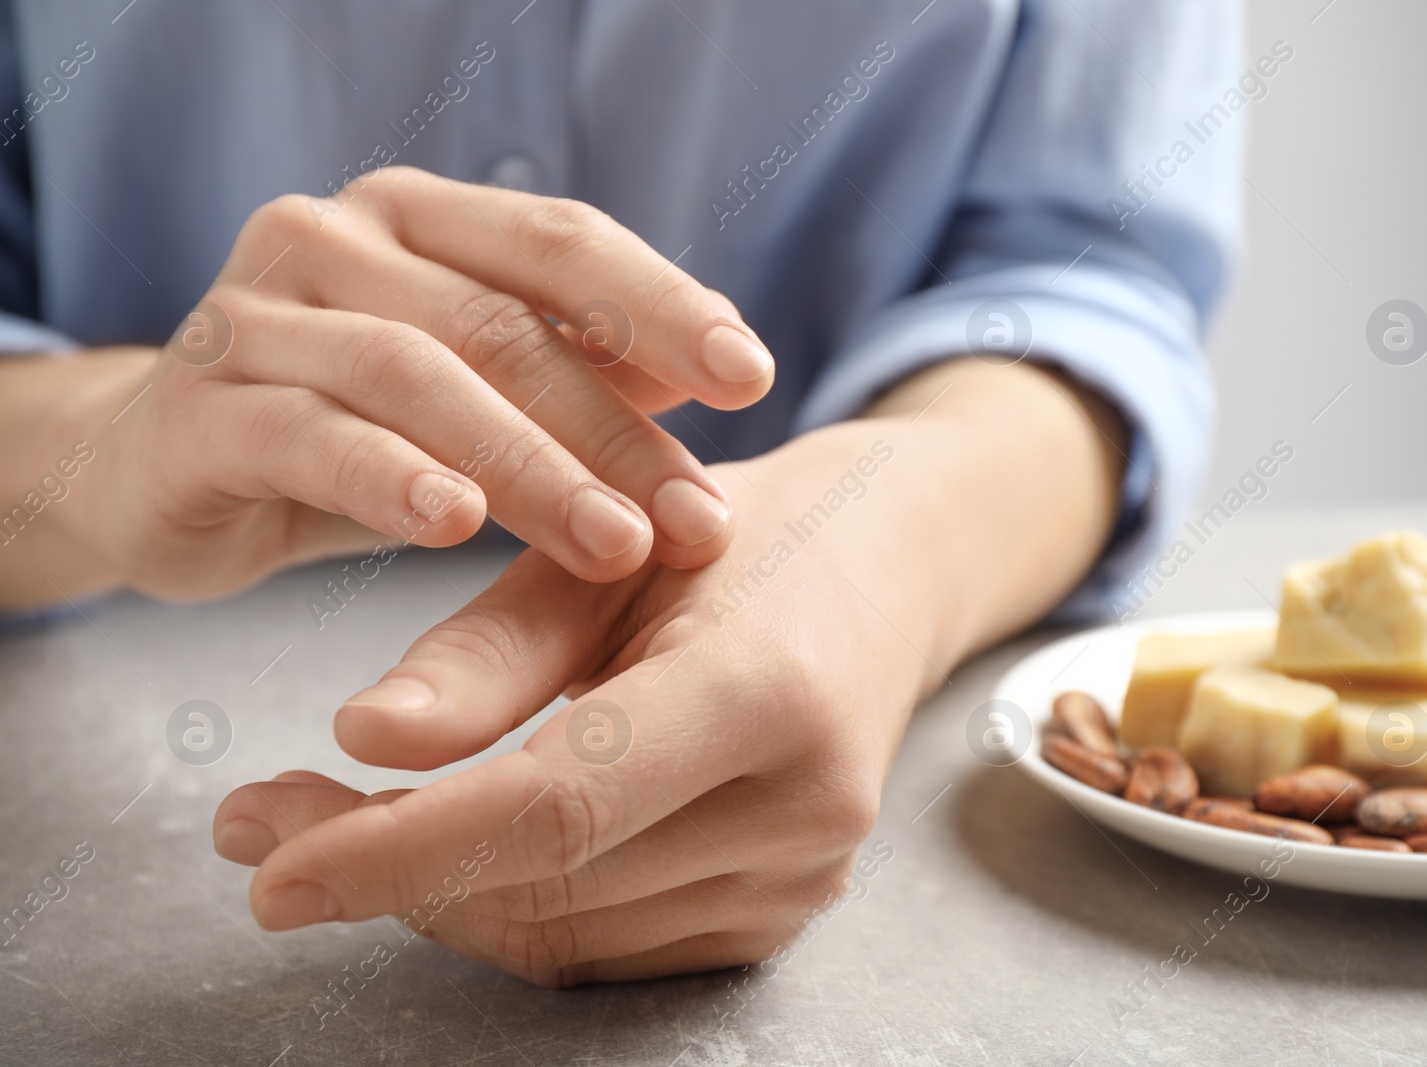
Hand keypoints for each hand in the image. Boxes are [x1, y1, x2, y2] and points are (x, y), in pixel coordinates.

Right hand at [70, 166, 772, 599]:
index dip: (664, 302)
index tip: (752, 377)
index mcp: (416, 219)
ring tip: (615, 543)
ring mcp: (254, 317)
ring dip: (529, 467)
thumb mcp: (473, 387)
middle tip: (698, 521)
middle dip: (614, 429)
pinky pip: (308, 436)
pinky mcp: (197, 409)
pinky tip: (455, 524)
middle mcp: (330, 240)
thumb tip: (716, 365)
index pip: (561, 241)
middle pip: (503, 324)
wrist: (164, 470)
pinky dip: (388, 479)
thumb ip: (576, 363)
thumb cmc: (349, 427)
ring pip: (415, 378)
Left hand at [212, 360, 1126, 983]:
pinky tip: (463, 839)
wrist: (891, 568)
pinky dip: (516, 904)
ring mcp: (805, 874)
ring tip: (346, 820)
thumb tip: (363, 738)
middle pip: (550, 886)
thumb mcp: (606, 549)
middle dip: (386, 870)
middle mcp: (803, 805)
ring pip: (567, 935)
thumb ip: (489, 654)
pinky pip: (611, 944)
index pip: (559, 803)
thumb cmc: (744, 529)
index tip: (268, 862)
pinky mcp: (785, 910)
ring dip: (439, 894)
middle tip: (266, 818)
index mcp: (765, 686)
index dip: (399, 847)